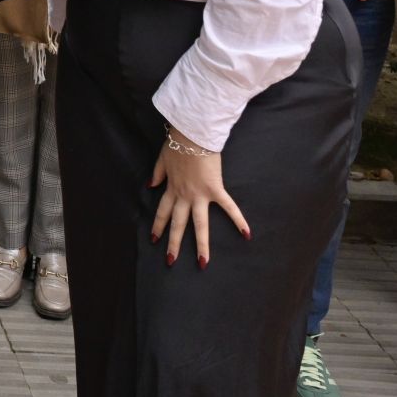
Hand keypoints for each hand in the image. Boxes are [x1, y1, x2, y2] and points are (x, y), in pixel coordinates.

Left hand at [149, 126, 250, 269]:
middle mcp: (184, 196)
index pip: (163, 212)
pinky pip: (228, 207)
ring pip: (200, 224)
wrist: (192, 134)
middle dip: (173, 244)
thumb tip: (150, 186)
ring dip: (201, 244)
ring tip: (203, 262)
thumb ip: (157, 174)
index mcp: (172, 189)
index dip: (158, 226)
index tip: (153, 240)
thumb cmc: (177, 144)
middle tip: (170, 262)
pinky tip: (246, 233)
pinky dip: (238, 220)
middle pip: (178, 224)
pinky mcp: (215, 189)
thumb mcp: (161, 159)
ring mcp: (200, 195)